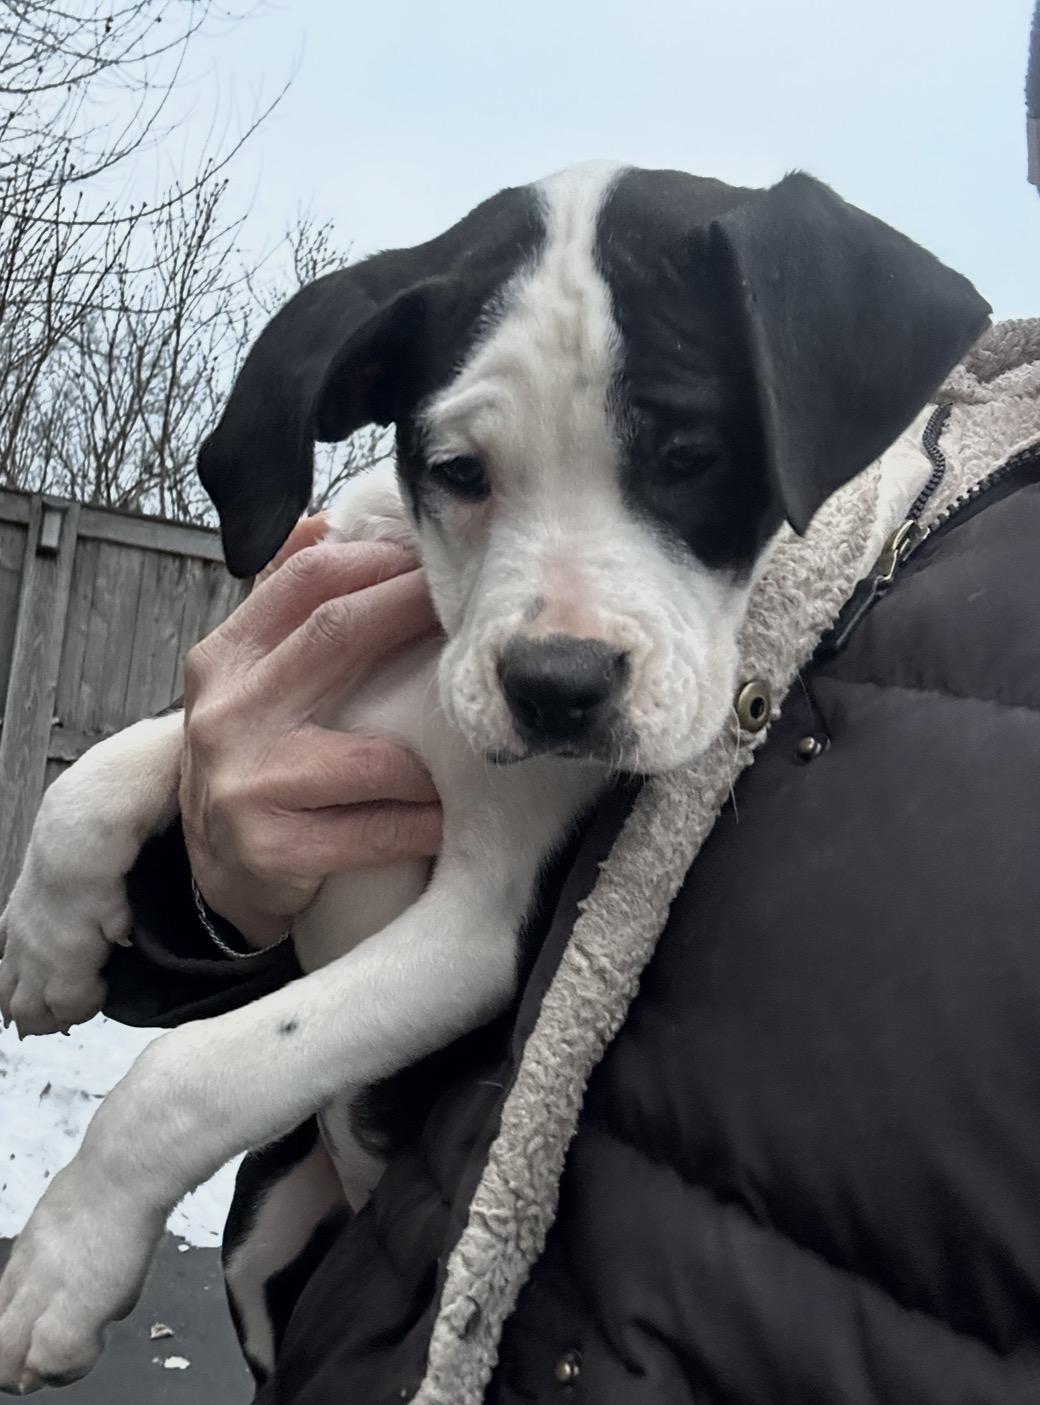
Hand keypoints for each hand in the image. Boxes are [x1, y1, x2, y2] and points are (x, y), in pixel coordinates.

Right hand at [180, 519, 442, 946]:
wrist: (219, 868)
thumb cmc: (258, 757)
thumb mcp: (251, 677)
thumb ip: (283, 604)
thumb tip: (325, 523)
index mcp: (224, 658)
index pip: (304, 581)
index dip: (379, 562)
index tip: (434, 561)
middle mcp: (227, 713)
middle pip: (338, 636)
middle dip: (415, 614)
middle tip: (475, 615)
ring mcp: (245, 784)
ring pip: (375, 757)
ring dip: (432, 756)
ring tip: (467, 750)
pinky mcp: (272, 850)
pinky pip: (377, 830)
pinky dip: (422, 823)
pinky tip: (444, 817)